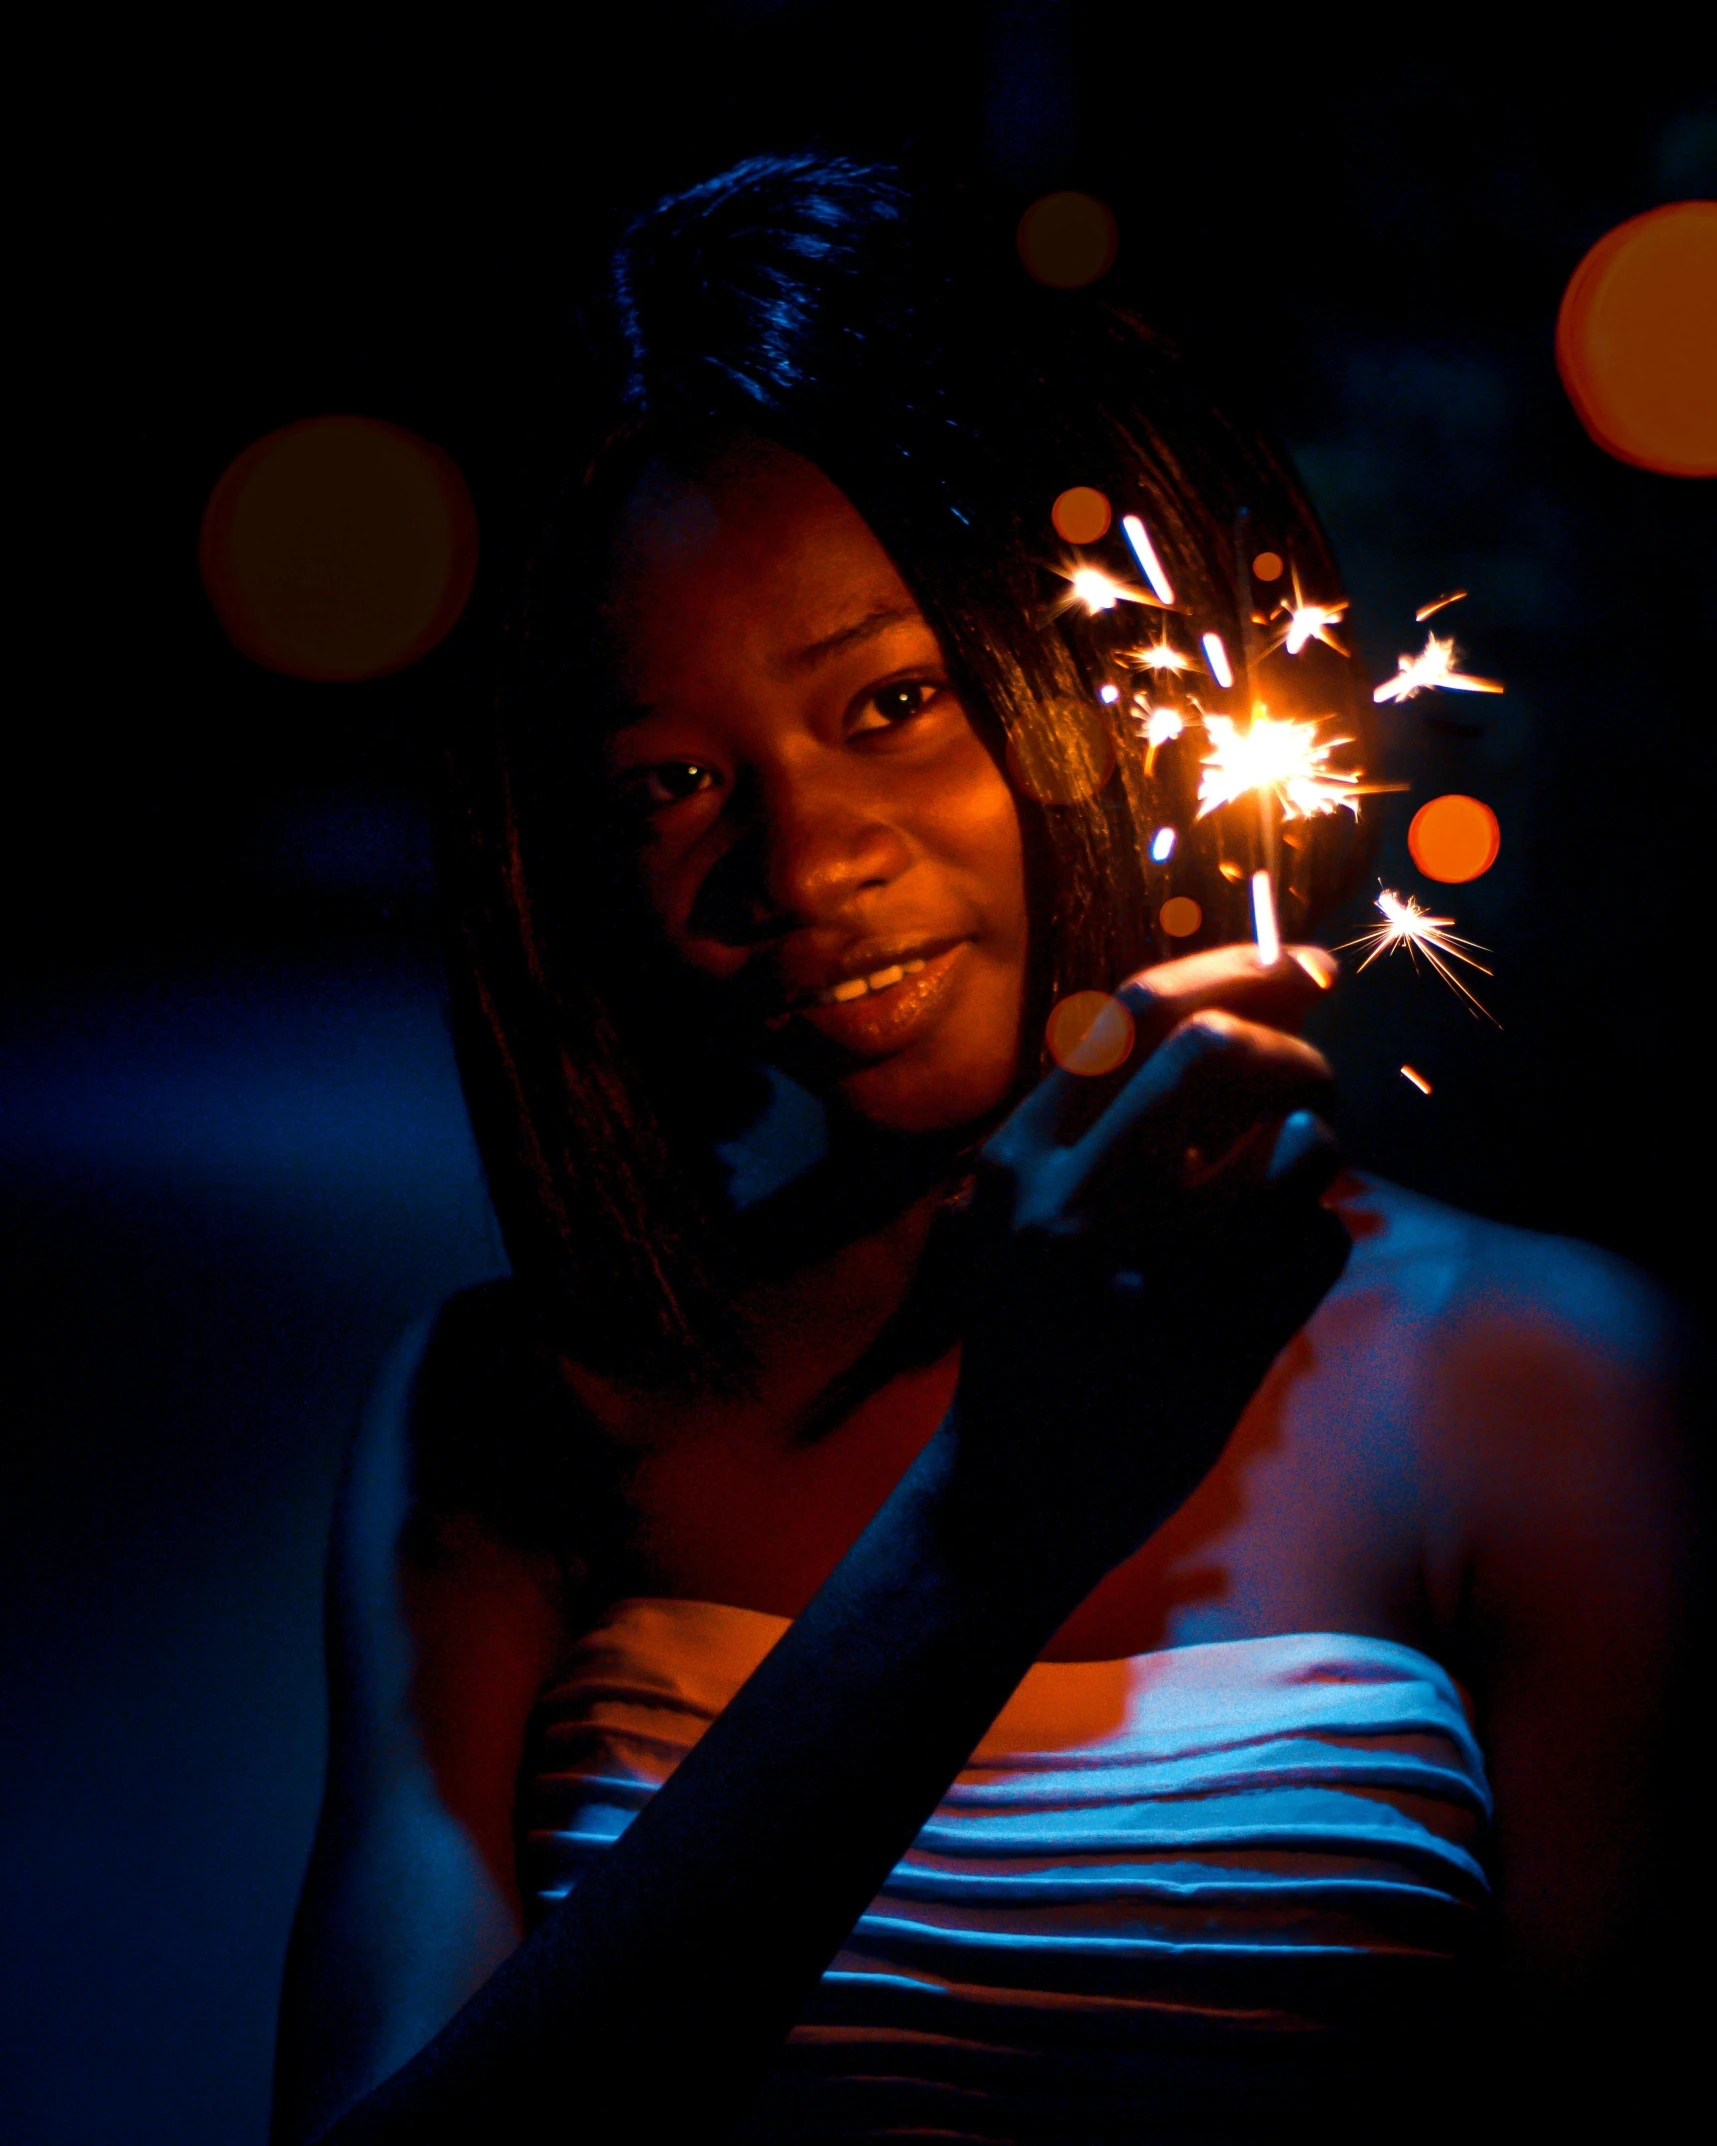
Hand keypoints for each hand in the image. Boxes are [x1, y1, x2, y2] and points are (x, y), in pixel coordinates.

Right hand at [943, 944, 1348, 1603]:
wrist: (1008, 1496)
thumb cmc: (1030, 1336)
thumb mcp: (1021, 1214)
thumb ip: (1094, 1125)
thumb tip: (1231, 1017)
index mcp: (1022, 1158)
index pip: (1138, 1010)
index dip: (1242, 965)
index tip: (1304, 965)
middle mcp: (1078, 1201)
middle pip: (1219, 1048)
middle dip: (1293, 1049)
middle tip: (1312, 1081)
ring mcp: (1154, 1274)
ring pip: (1298, 1149)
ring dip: (1322, 1150)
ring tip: (1299, 1178)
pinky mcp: (1221, 1346)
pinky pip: (1321, 1245)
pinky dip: (1323, 1239)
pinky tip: (1284, 1266)